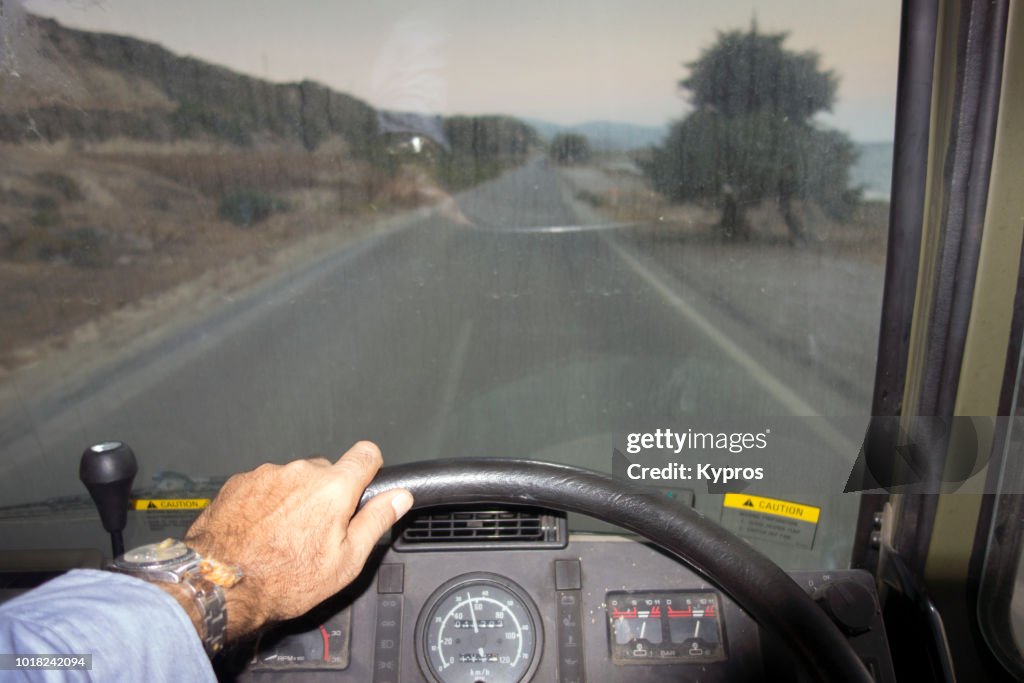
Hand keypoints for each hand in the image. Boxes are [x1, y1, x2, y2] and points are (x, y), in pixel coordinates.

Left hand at [182, 441, 412, 638]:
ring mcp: (268, 474)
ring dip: (295, 498)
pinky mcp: (241, 482)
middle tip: (318, 530)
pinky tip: (261, 531)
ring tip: (283, 536)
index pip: (366, 454)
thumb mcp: (346, 561)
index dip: (370, 468)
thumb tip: (400, 497)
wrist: (220, 585)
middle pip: (327, 471)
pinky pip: (266, 485)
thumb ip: (376, 521)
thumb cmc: (283, 579)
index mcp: (333, 488)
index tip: (365, 483)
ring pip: (294, 479)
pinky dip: (268, 503)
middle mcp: (300, 472)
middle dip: (328, 493)